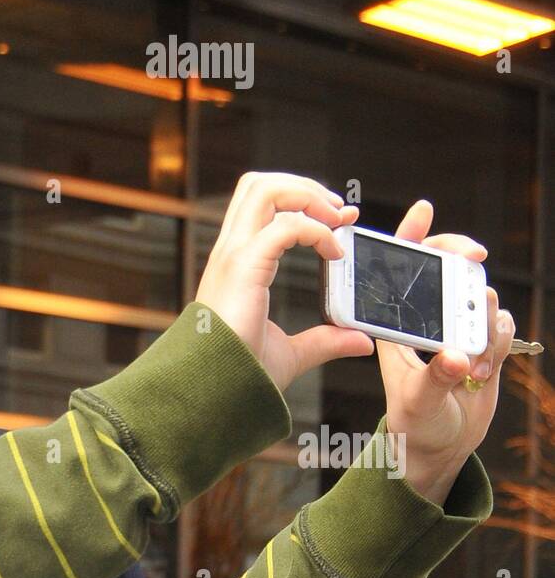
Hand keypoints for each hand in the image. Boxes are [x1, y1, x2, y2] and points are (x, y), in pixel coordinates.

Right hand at [196, 171, 373, 390]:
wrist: (216, 393)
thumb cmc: (240, 375)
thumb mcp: (291, 353)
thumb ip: (324, 341)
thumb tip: (361, 342)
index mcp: (237, 266)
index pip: (263, 207)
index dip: (304, 202)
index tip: (341, 221)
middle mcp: (231, 253)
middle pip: (259, 184)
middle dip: (304, 187)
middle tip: (337, 213)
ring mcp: (234, 257)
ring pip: (265, 188)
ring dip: (307, 195)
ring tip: (335, 221)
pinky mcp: (244, 268)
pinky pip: (286, 226)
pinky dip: (316, 230)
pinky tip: (334, 253)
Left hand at [377, 200, 513, 505]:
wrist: (439, 448)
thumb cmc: (413, 426)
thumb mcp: (416, 404)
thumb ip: (436, 379)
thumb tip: (456, 356)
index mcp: (394, 328)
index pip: (399, 273)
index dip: (409, 239)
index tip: (422, 211)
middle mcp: (425, 322)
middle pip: (447, 270)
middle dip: (462, 263)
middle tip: (475, 261)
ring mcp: (456, 330)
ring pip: (479, 297)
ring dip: (481, 321)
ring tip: (471, 363)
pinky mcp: (482, 342)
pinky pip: (498, 323)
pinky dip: (497, 341)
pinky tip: (483, 369)